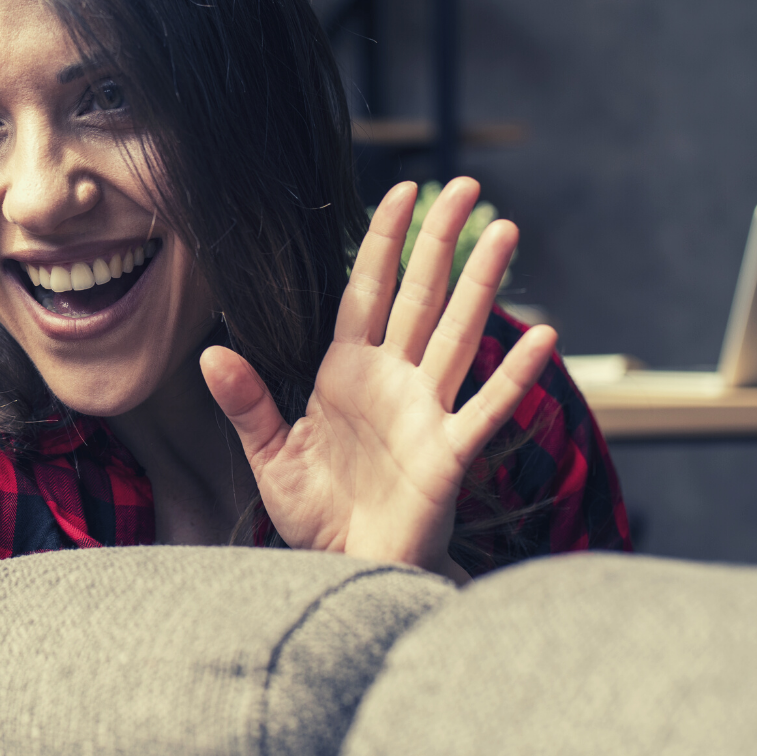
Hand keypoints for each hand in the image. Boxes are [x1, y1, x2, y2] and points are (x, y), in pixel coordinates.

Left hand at [200, 178, 556, 582]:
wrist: (345, 569)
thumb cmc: (317, 515)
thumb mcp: (271, 455)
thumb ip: (247, 403)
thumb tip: (212, 352)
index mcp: (348, 373)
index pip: (368, 291)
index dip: (384, 242)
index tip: (400, 192)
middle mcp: (393, 380)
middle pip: (422, 296)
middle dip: (441, 240)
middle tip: (465, 186)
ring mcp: (426, 412)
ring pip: (459, 333)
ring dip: (482, 283)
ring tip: (506, 231)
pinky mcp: (448, 453)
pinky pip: (486, 407)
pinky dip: (515, 375)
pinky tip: (544, 337)